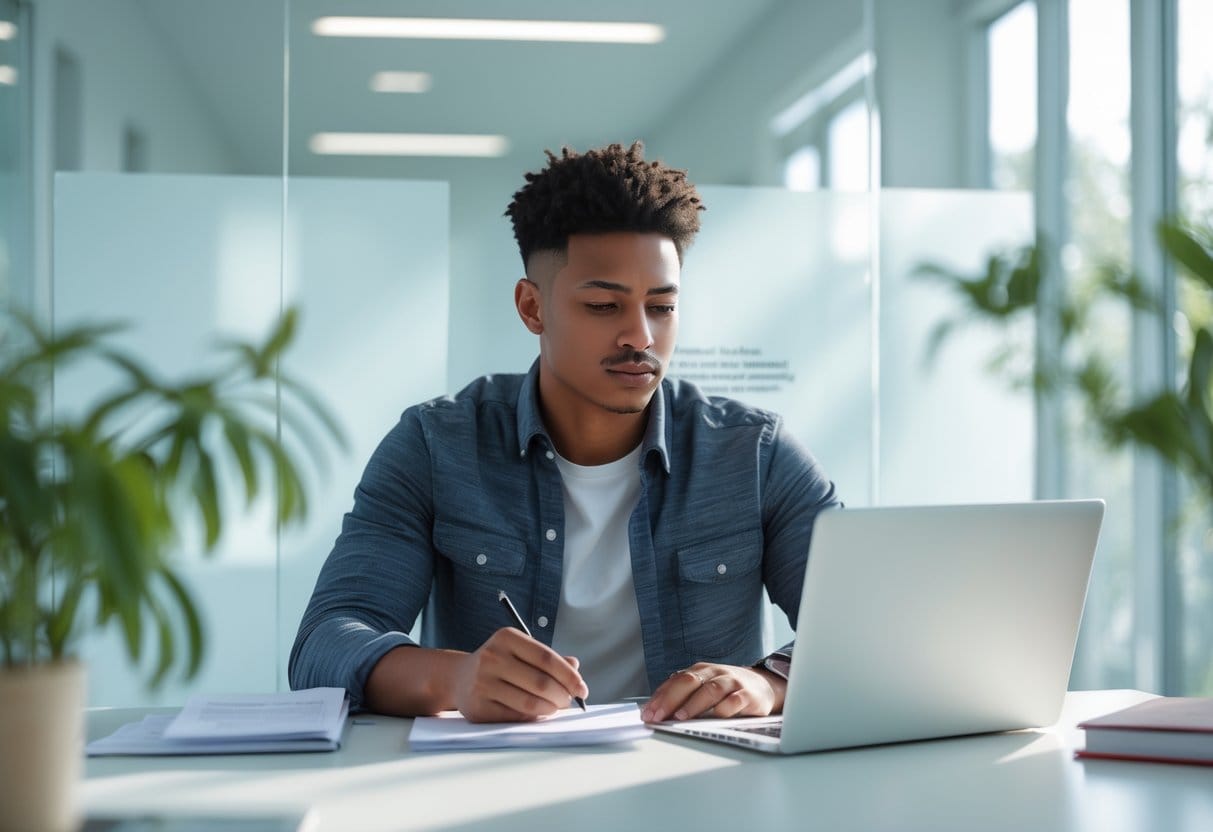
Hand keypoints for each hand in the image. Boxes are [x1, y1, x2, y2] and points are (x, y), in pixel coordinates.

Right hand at [452, 627, 587, 722]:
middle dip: (563, 695)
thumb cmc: (499, 664)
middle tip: (569, 701)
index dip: (569, 676)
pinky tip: (538, 713)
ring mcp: (482, 683)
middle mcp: (492, 657)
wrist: (458, 678)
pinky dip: (533, 717)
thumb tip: (575, 667)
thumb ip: (549, 659)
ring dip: (550, 708)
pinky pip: (515, 716)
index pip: (547, 658)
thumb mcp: (521, 652)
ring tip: (555, 707)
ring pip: (529, 703)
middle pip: (541, 682)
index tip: (582, 688)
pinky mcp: (477, 707)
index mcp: (506, 638)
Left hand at [641, 662, 786, 722]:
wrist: (763, 686)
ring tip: (680, 717)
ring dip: (693, 704)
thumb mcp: (704, 687)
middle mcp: (714, 673)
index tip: (648, 713)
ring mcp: (732, 682)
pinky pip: (735, 700)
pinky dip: (724, 708)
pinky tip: (715, 716)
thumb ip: (683, 695)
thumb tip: (655, 710)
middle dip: (670, 700)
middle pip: (689, 682)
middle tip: (658, 716)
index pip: (675, 681)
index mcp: (700, 671)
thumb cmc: (727, 689)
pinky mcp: (748, 695)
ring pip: (710, 690)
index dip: (660, 697)